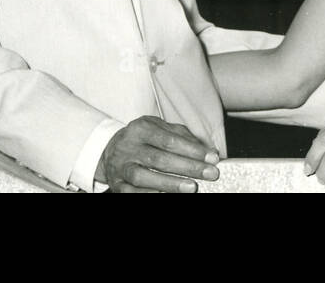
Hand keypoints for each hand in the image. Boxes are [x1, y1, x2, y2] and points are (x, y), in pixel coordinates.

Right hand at [98, 116, 220, 193]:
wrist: (111, 149)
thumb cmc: (144, 139)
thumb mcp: (160, 129)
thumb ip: (183, 137)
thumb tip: (208, 151)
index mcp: (141, 128)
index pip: (170, 140)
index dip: (192, 150)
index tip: (212, 158)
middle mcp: (129, 146)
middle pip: (159, 159)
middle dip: (187, 167)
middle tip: (210, 174)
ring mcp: (121, 167)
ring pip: (144, 177)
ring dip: (169, 184)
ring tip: (191, 187)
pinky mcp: (117, 185)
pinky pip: (133, 193)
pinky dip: (151, 195)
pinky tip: (168, 196)